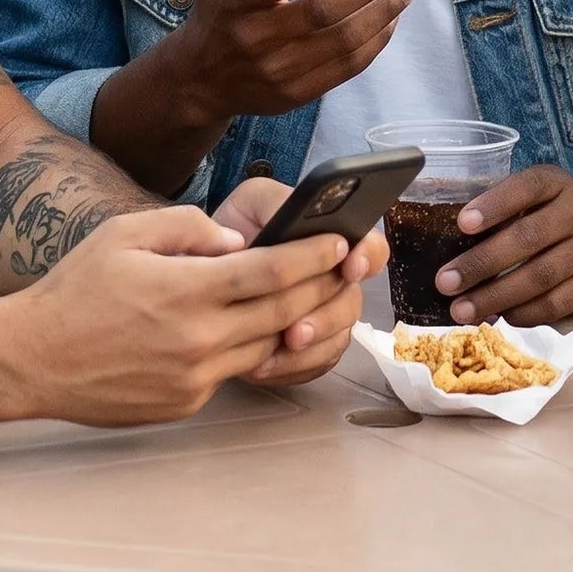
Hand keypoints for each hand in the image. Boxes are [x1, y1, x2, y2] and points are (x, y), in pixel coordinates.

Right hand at [0, 204, 353, 425]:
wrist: (31, 359)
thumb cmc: (76, 288)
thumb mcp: (125, 234)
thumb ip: (187, 227)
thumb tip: (236, 242)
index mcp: (186, 291)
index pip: (271, 271)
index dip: (313, 256)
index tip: (339, 242)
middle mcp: (197, 339)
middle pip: (281, 312)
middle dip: (319, 287)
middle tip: (344, 267)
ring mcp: (194, 378)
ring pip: (264, 346)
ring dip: (292, 321)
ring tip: (310, 295)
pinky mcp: (185, 403)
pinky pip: (232, 371)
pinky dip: (248, 347)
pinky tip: (253, 328)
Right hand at [175, 0, 411, 120]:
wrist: (201, 80)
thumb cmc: (220, 5)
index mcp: (236, 0)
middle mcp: (256, 38)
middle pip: (320, 15)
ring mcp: (278, 70)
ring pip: (340, 44)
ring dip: (380, 15)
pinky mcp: (296, 93)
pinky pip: (345, 69)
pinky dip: (373, 43)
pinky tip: (390, 20)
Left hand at [211, 176, 389, 384]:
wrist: (202, 273)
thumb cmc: (233, 232)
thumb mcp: (253, 203)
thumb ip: (277, 203)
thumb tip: (293, 222)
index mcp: (331, 241)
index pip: (370, 247)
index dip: (367, 256)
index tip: (350, 266)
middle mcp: (334, 280)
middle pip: (352, 302)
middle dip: (327, 317)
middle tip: (297, 329)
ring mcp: (324, 316)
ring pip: (337, 338)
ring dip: (311, 347)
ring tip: (280, 346)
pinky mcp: (308, 349)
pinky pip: (315, 365)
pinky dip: (291, 368)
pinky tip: (262, 366)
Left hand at [431, 170, 572, 326]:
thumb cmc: (555, 217)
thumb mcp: (537, 198)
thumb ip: (502, 209)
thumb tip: (441, 235)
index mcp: (556, 183)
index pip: (526, 187)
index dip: (494, 204)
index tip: (462, 223)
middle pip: (527, 238)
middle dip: (482, 262)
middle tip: (446, 281)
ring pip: (538, 277)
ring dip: (495, 297)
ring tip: (460, 309)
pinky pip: (553, 305)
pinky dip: (520, 314)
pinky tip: (496, 318)